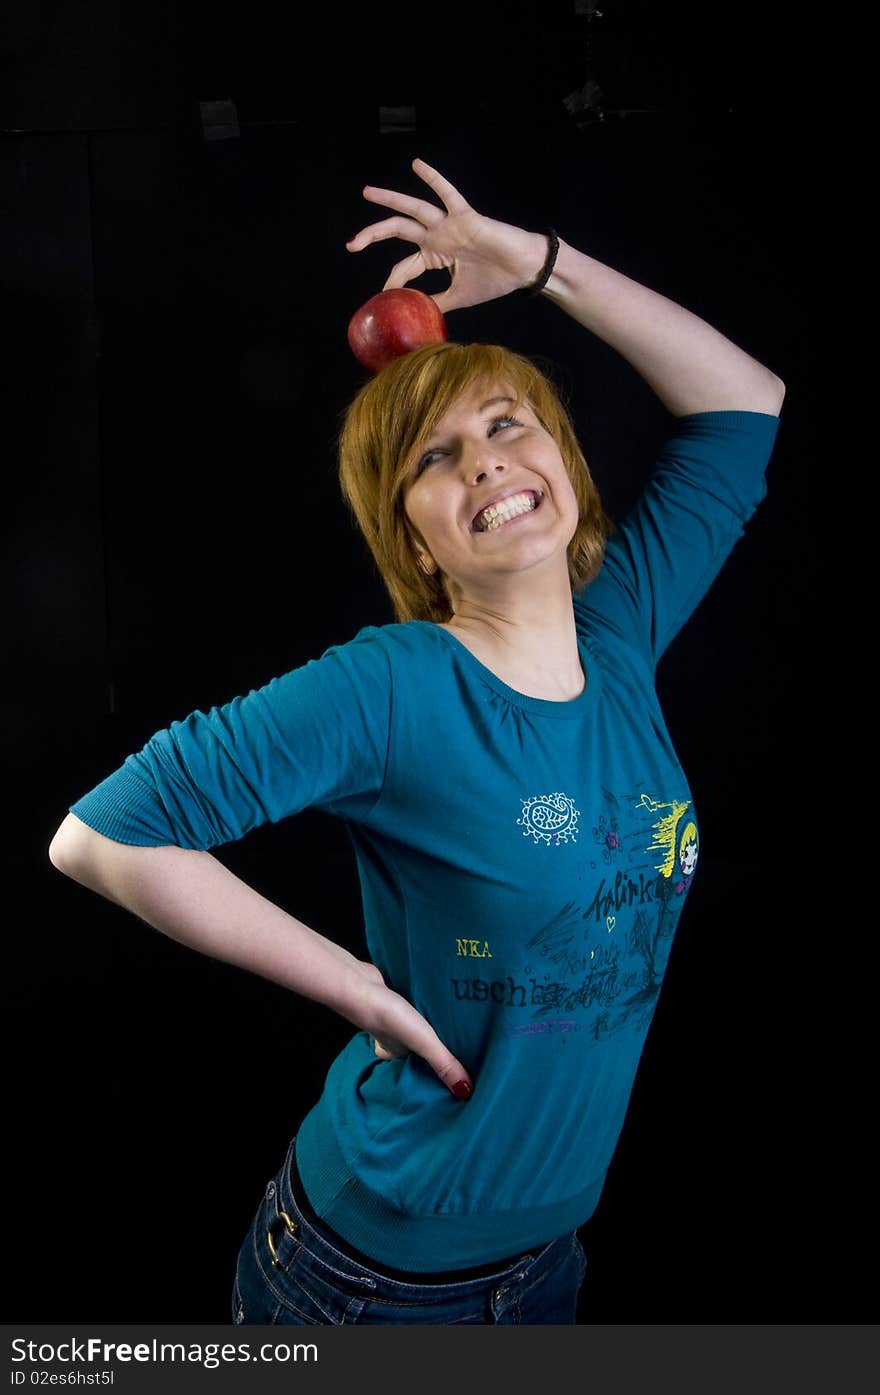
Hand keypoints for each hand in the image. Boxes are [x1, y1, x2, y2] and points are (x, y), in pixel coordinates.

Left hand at [346, 157, 548, 314]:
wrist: (524, 270)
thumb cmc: (497, 279)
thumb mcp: (459, 296)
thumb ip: (438, 302)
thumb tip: (418, 317)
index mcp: (436, 254)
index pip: (406, 265)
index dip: (394, 279)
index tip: (385, 294)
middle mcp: (438, 236)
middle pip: (398, 231)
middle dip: (373, 235)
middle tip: (350, 244)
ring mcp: (450, 224)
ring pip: (414, 209)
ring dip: (390, 199)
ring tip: (367, 192)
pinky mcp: (466, 217)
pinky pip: (448, 194)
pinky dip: (434, 178)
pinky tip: (417, 165)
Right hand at [348, 958, 472, 1098]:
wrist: (358, 984)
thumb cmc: (388, 1016)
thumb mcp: (423, 1042)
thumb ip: (444, 1064)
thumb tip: (466, 1093)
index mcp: (399, 1055)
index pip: (420, 1067)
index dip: (434, 1069)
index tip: (453, 1069)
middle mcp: (394, 1038)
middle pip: (417, 1046)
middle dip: (432, 1046)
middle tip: (458, 1043)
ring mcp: (391, 1017)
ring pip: (413, 1025)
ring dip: (426, 1024)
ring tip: (450, 1020)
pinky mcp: (392, 996)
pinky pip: (410, 1004)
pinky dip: (419, 1004)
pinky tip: (430, 997)